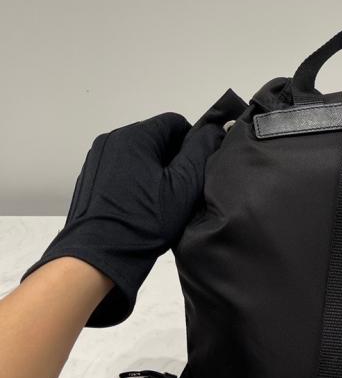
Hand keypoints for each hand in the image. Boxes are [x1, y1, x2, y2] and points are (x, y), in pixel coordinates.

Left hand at [23, 91, 245, 325]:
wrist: (99, 254)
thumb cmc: (146, 220)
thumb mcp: (184, 187)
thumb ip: (200, 152)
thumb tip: (213, 130)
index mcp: (135, 136)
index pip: (175, 123)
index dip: (192, 143)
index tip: (196, 171)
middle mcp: (113, 139)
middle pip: (156, 138)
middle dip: (172, 158)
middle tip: (182, 190)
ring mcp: (98, 158)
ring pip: (139, 155)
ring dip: (155, 170)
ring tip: (161, 201)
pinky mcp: (90, 177)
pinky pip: (122, 169)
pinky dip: (136, 181)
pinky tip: (140, 206)